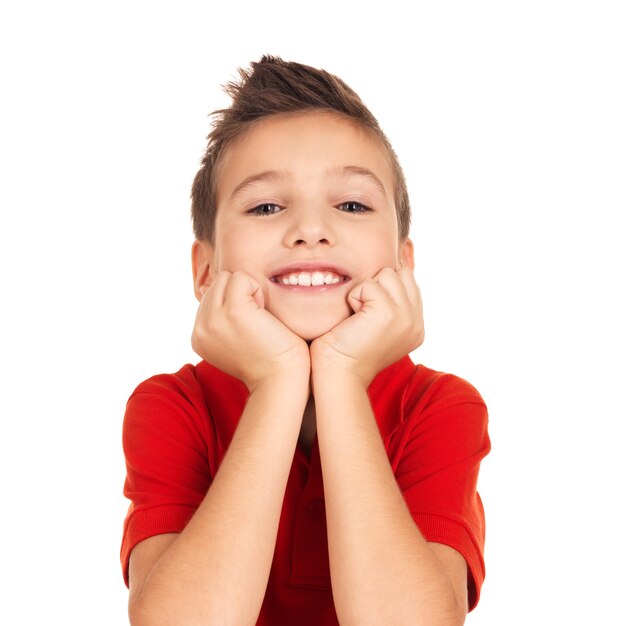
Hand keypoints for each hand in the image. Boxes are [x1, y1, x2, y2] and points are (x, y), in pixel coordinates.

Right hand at [191, 270, 309, 390]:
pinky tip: (265, 315)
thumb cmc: (269, 360)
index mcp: (198, 336)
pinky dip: (258, 290)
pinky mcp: (233, 310)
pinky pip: (242, 278)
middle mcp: (199, 328)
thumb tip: (225, 288)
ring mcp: (213, 319)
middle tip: (257, 322)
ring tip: (259, 319)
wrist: (280, 381)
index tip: (249, 328)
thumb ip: (223, 320)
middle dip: (240, 294)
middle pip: (217, 282)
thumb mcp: (235, 340)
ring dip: (249, 291)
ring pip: (228, 277)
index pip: (211, 296)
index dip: (235, 303)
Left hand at [310, 267, 423, 385]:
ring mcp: (406, 317)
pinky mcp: (389, 312)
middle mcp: (416, 322)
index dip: (384, 288)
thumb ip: (391, 303)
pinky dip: (354, 298)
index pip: (409, 282)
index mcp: (416, 326)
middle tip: (363, 314)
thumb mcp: (377, 326)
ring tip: (359, 316)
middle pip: (401, 274)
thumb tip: (388, 271)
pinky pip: (368, 285)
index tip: (368, 311)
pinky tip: (352, 319)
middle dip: (377, 286)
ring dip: (366, 290)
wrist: (339, 373)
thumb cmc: (347, 349)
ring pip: (387, 274)